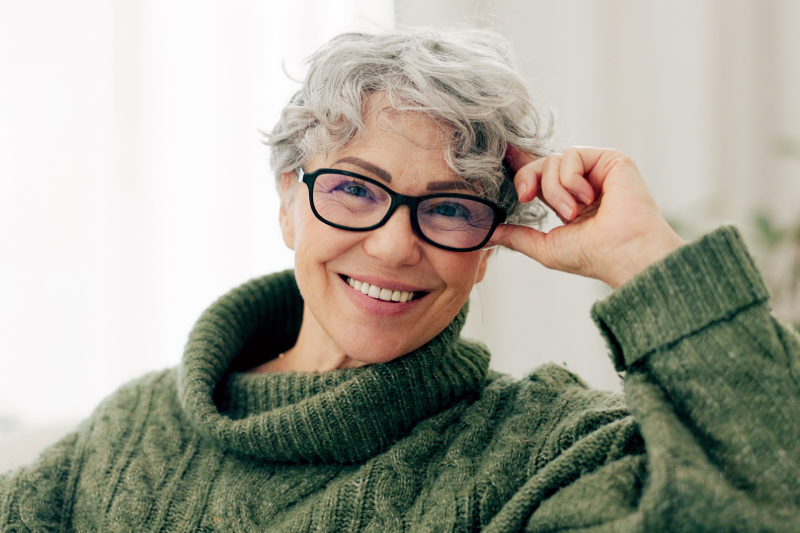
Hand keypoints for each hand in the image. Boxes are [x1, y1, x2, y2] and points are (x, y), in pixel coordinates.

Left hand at [487, 146, 684, 287]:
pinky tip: (588, 199)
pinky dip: (571, 179)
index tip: (498, 154)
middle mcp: (582, 183)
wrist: (623, 255)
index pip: (538, 176)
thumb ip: (516, 237)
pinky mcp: (611, 159)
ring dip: (555, 190)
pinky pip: (572, 154)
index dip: (518, 165)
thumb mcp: (544, 247)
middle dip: (528, 181)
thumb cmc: (592, 257)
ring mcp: (597, 171)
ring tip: (574, 213)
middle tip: (529, 200)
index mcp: (568, 201)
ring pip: (553, 160)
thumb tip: (487, 233)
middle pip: (540, 164)